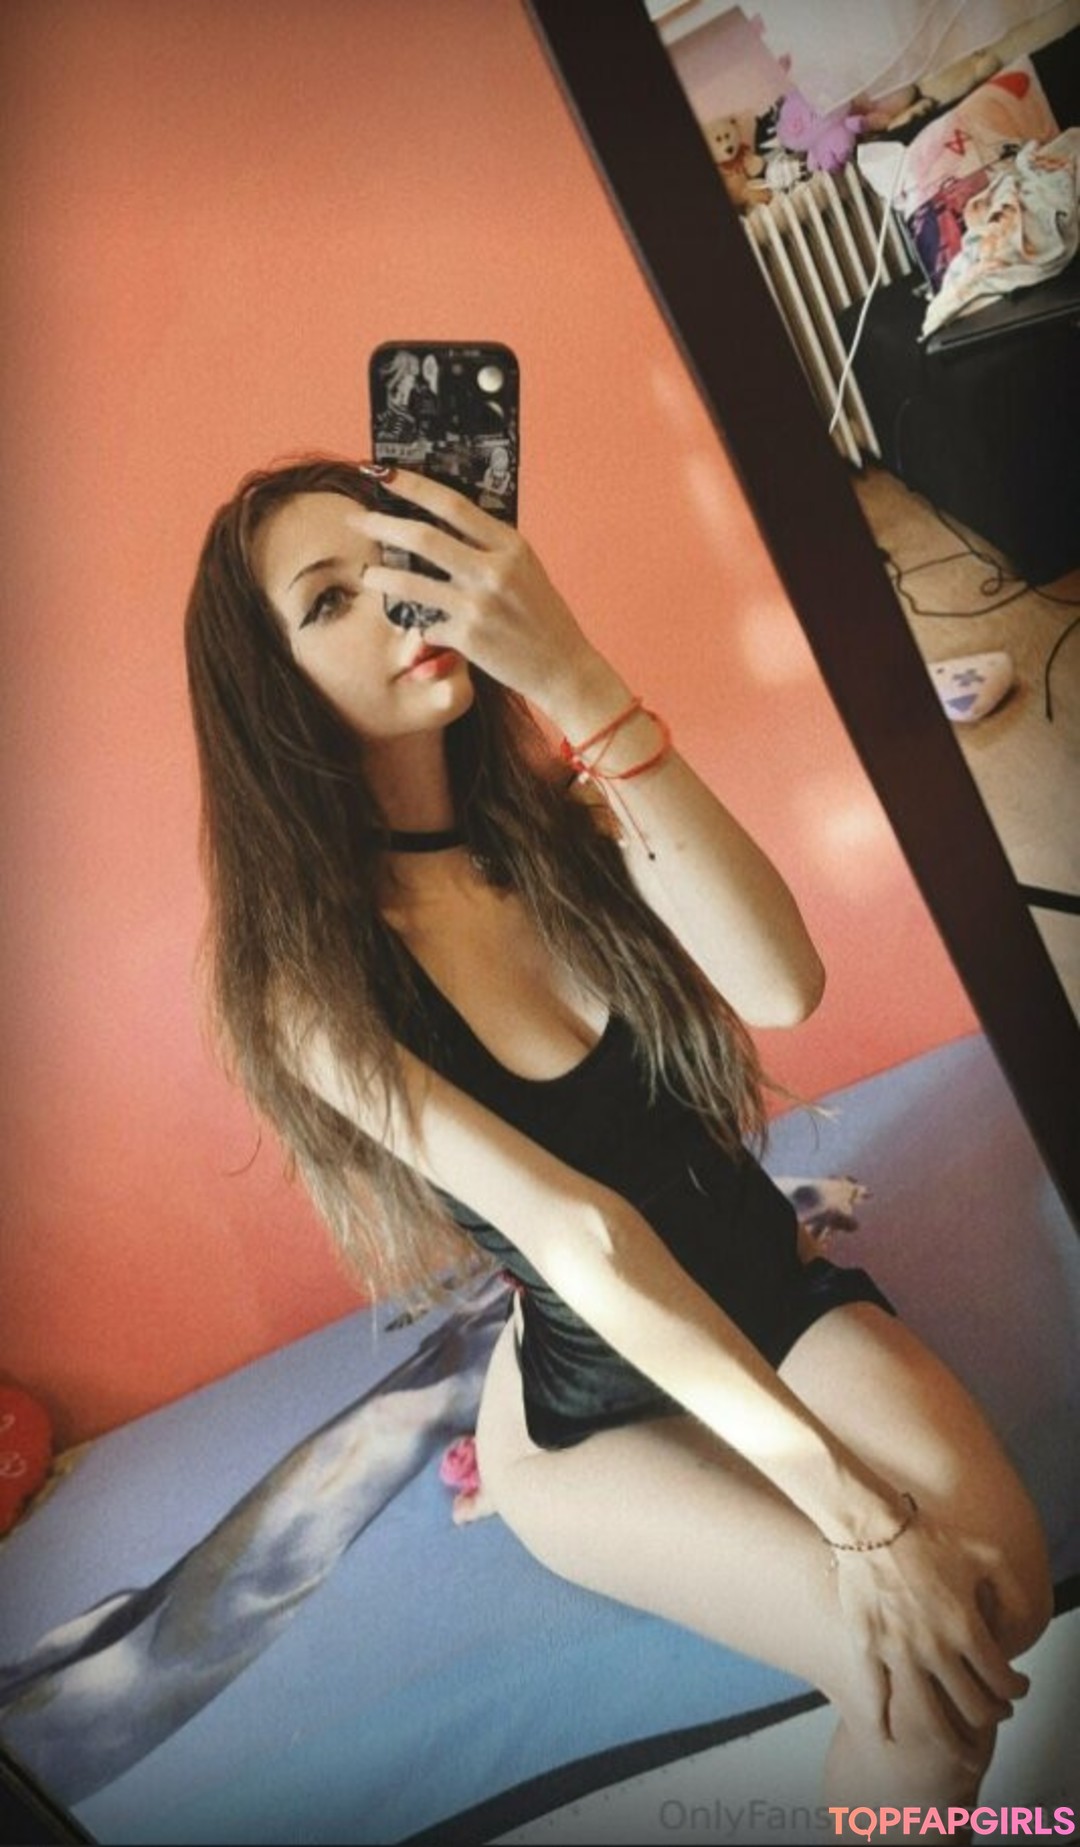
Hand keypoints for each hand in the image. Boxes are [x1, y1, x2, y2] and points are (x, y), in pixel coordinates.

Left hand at [357, 468, 608, 720]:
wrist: (563, 667)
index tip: (383, 474)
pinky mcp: (467, 638)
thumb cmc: (542, 615)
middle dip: (380, 524)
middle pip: (422, 537)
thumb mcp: (525, 568)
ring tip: (365, 575)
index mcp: (510, 545)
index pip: (451, 504)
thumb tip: (441, 522)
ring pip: (412, 583)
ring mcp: (478, 605)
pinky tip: (424, 629)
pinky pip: (427, 625)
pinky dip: (422, 626)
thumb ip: (489, 545)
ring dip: (381, 577)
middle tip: (354, 519)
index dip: (412, 486)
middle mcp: (493, 571)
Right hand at [832, 1505, 1031, 1763]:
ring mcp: (898, 1653)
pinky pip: (875, 1700)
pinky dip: (883, 1726)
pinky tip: (890, 1738)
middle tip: (996, 1713)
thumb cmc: (927, 1537)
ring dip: (951, 1743)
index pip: (1002, 1680)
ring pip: (930, 1720)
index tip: (1017, 1689)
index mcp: (965, 1626)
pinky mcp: (867, 1650)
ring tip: (960, 1750)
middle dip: (994, 1716)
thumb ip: (1012, 1594)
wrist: (869, 1525)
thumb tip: (1018, 1631)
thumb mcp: (986, 1555)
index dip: (1017, 1691)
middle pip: (974, 1707)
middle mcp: (935, 1648)